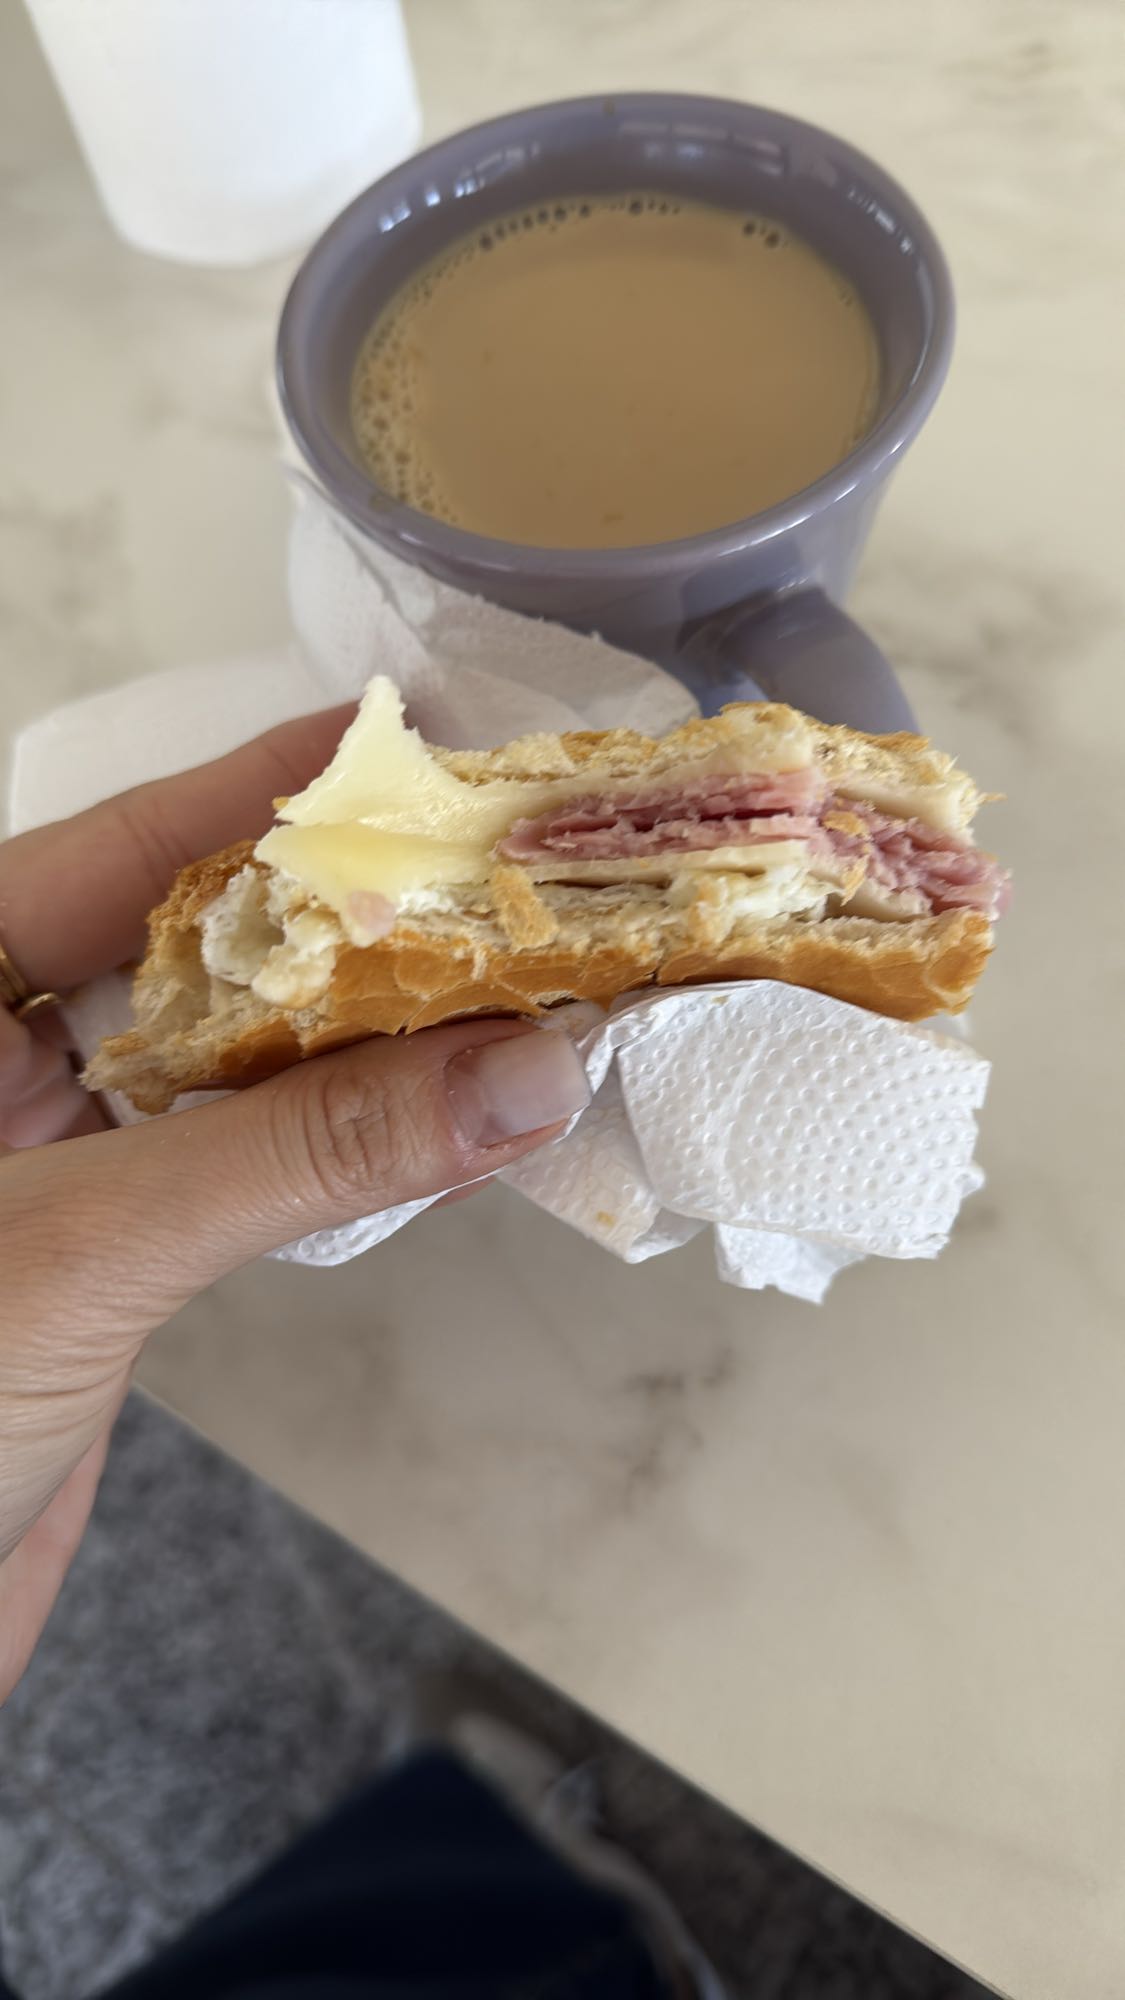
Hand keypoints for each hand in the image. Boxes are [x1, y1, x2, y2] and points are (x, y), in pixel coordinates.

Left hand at [0, 712, 588, 1700]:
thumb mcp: (90, 1250)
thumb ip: (302, 1154)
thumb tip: (518, 1071)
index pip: (116, 849)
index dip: (264, 790)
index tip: (405, 745)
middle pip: (187, 946)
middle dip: (339, 913)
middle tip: (490, 868)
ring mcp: (42, 1157)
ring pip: (222, 1059)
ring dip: (358, 1037)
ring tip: (501, 983)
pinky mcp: (95, 1252)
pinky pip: (232, 1162)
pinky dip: (334, 1144)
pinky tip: (438, 1116)